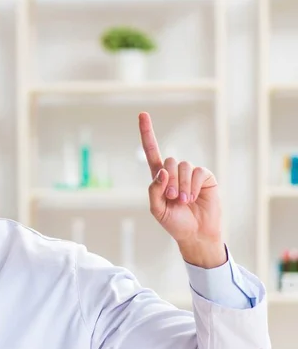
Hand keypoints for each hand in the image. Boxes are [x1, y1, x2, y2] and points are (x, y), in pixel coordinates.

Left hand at [138, 112, 226, 268]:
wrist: (196, 233)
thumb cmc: (175, 223)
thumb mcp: (157, 210)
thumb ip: (154, 190)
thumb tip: (161, 171)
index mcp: (160, 178)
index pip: (152, 152)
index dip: (147, 134)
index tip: (142, 115)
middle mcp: (175, 172)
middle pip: (168, 161)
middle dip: (169, 180)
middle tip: (172, 198)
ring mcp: (191, 173)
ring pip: (183, 166)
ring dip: (181, 186)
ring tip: (184, 201)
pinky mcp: (205, 177)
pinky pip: (198, 172)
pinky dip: (193, 186)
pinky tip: (193, 198)